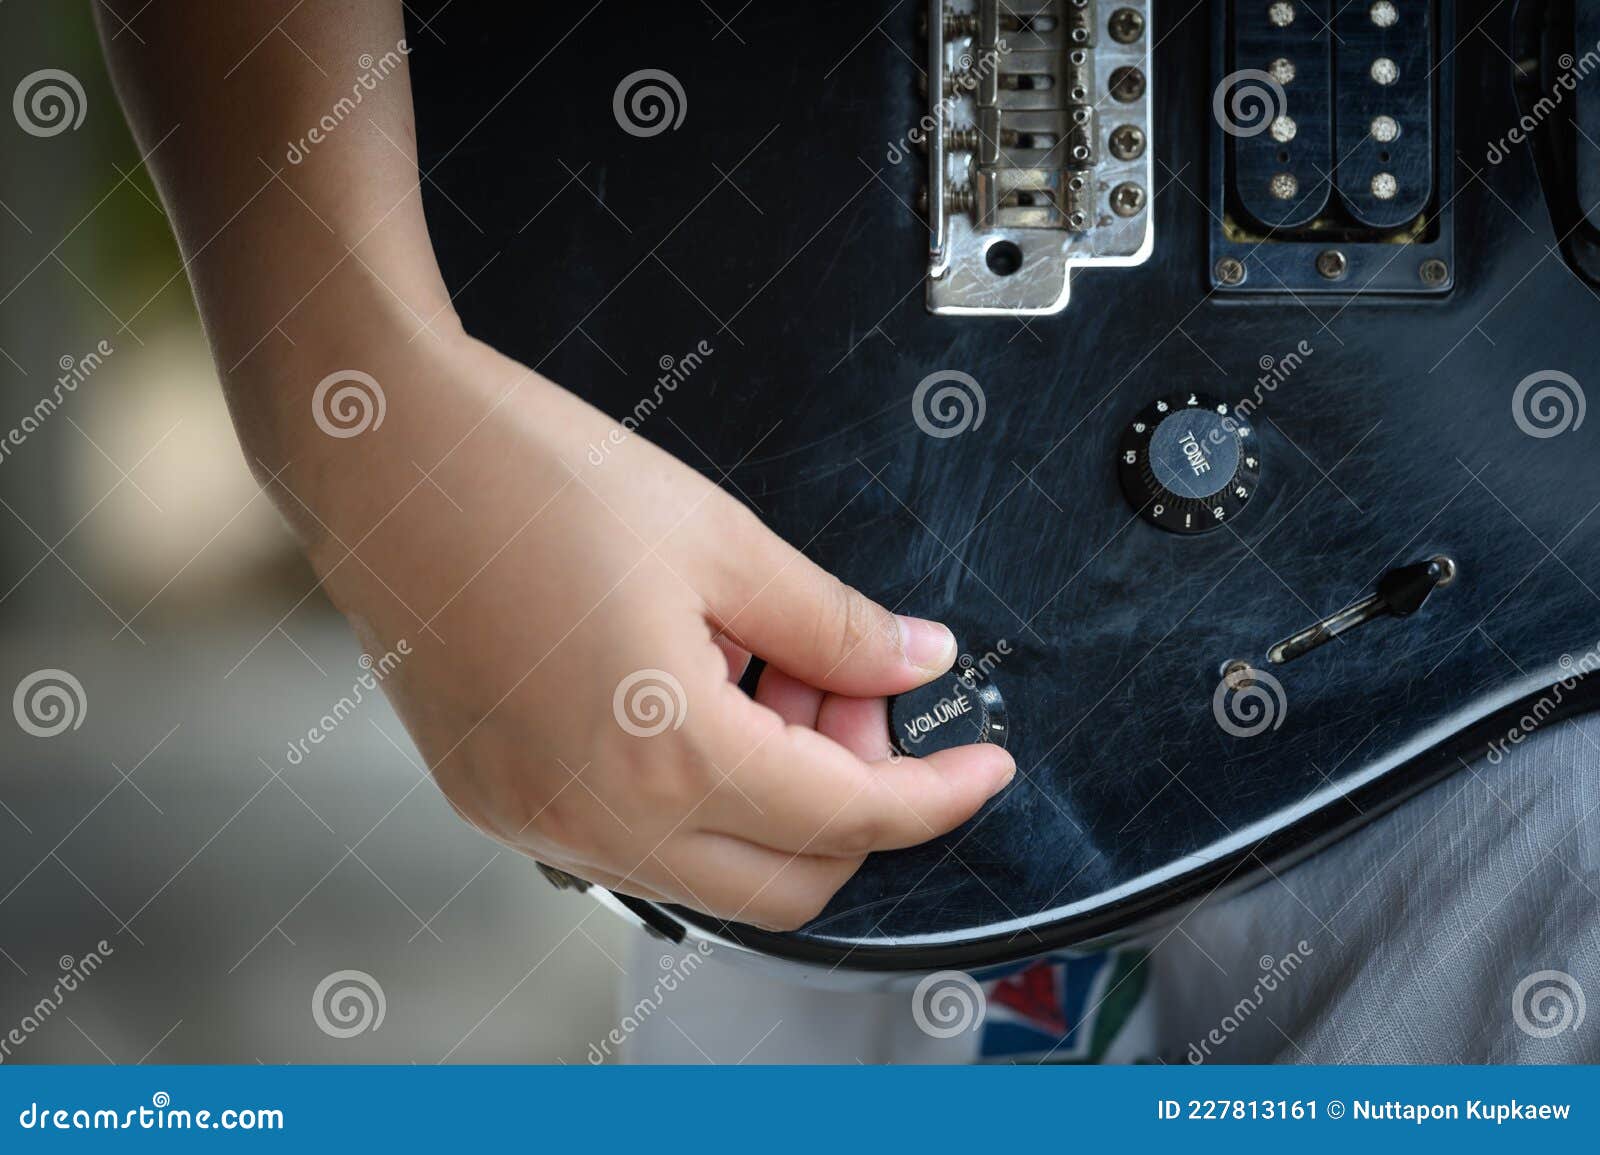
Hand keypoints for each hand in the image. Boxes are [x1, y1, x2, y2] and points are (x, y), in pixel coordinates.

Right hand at [279, 328, 1015, 930]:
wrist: (380, 459)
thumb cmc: (529, 480)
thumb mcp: (719, 540)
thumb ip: (835, 624)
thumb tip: (916, 662)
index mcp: (668, 757)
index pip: (851, 818)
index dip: (937, 795)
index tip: (982, 765)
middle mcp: (597, 822)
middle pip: (790, 882)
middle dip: (854, 801)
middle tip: (853, 689)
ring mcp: (537, 825)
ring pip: (711, 873)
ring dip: (774, 802)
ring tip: (766, 672)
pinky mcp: (496, 805)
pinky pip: (632, 846)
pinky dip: (694, 799)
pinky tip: (693, 698)